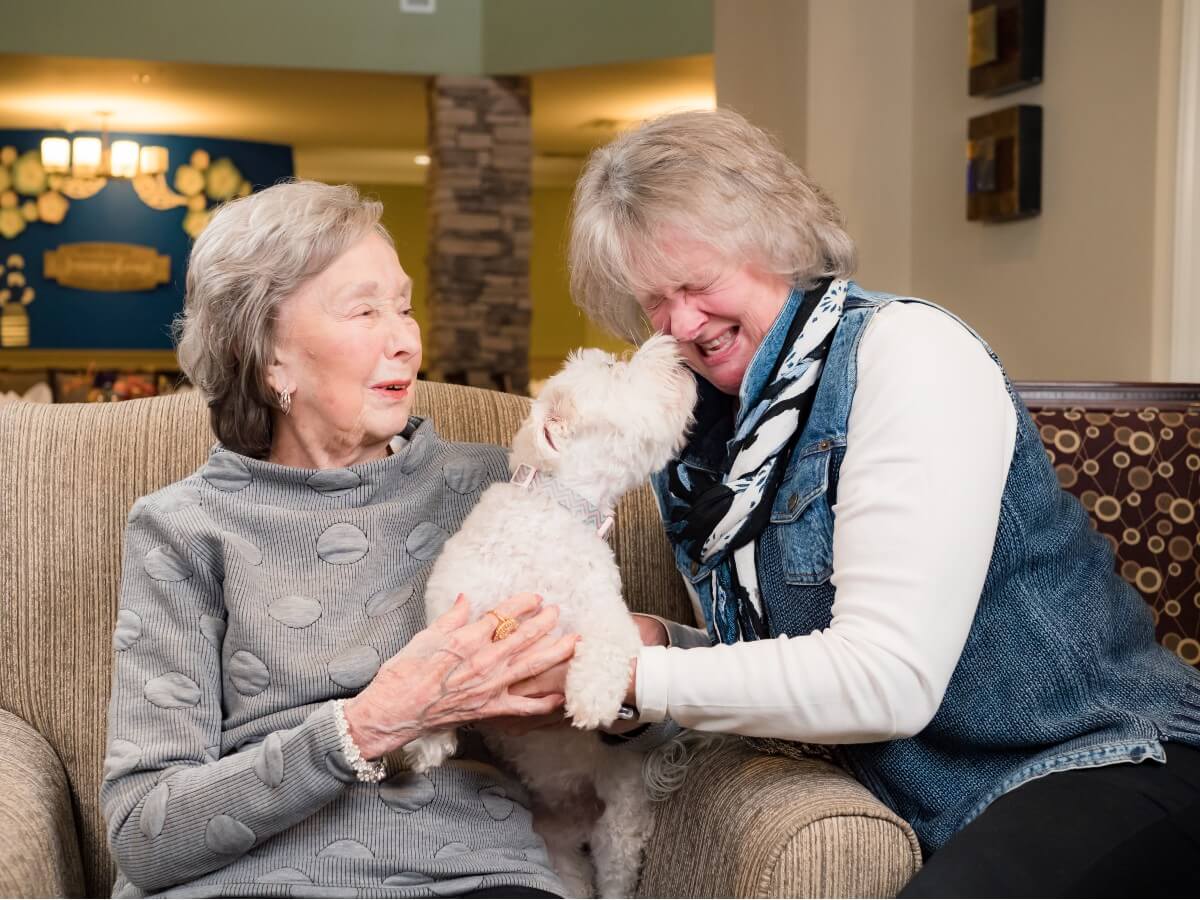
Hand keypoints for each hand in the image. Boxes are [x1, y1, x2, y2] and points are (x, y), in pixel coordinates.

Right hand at [343, 593, 576, 758]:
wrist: (393, 713)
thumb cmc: (403, 674)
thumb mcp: (424, 637)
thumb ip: (450, 618)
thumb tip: (465, 599)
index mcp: (464, 641)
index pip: (500, 616)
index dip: (521, 604)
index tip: (535, 597)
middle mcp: (481, 663)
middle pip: (521, 638)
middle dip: (544, 623)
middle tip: (557, 611)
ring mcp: (488, 688)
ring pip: (529, 667)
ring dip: (554, 653)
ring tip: (573, 642)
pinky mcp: (488, 710)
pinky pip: (522, 707)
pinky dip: (544, 703)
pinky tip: (561, 696)